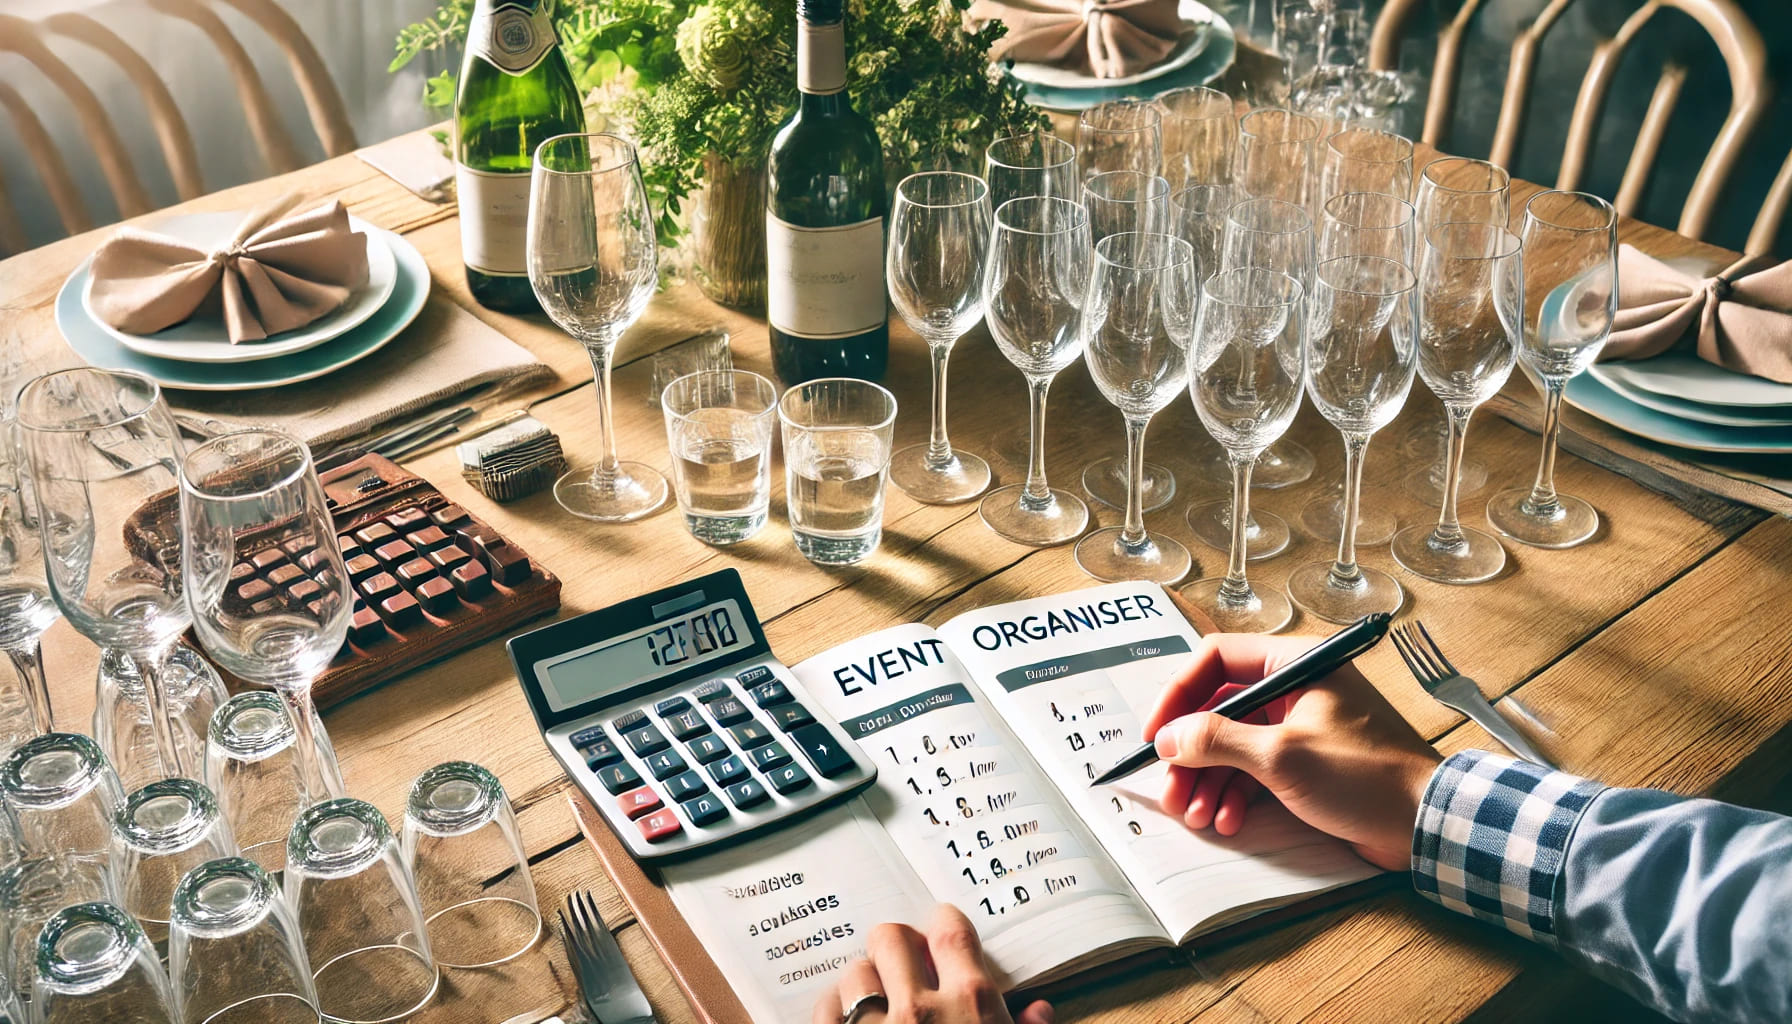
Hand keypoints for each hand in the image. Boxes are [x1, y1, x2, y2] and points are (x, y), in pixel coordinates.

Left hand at [812, 904, 1052, 1023]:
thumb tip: (1039, 1011)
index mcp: (972, 1006)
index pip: (950, 930)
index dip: (942, 925)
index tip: (939, 934)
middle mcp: (921, 1011)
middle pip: (892, 937)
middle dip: (896, 948)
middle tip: (903, 967)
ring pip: (855, 973)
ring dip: (865, 983)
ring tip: (876, 1002)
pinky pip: (824, 1009)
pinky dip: (833, 1010)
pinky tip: (847, 1019)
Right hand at [1142, 632, 1441, 870]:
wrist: (1425, 823)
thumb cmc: (1365, 777)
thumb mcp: (1281, 757)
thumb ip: (1217, 740)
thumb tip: (1168, 737)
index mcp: (1295, 663)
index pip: (1216, 659)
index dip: (1178, 695)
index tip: (1157, 734)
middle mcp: (1295, 687)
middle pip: (1219, 707)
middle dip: (1191, 752)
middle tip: (1170, 788)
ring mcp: (1300, 725)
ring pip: (1233, 743)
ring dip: (1208, 780)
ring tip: (1196, 815)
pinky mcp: (1306, 761)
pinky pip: (1254, 768)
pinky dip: (1235, 793)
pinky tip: (1227, 818)